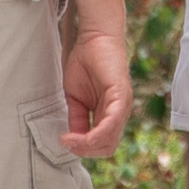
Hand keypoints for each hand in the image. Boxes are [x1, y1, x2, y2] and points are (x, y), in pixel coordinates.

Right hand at [58, 6, 133, 158]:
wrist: (94, 38)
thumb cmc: (86, 63)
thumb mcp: (76, 98)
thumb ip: (77, 118)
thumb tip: (73, 139)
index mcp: (110, 114)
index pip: (102, 144)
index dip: (83, 149)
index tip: (65, 141)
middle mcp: (120, 113)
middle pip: (107, 147)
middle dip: (84, 151)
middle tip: (67, 142)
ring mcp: (123, 106)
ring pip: (109, 140)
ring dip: (86, 145)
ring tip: (68, 140)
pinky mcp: (121, 96)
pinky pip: (112, 124)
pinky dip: (94, 135)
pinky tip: (78, 134)